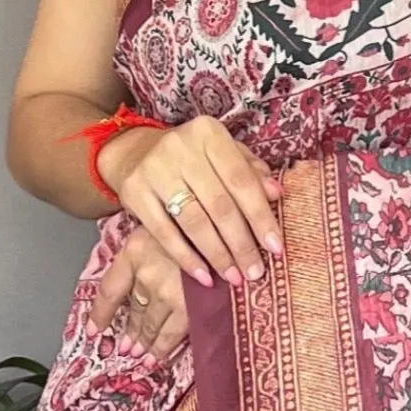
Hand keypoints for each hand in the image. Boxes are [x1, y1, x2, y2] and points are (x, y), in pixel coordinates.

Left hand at [93, 221, 192, 363]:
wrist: (226, 228)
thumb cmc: (198, 221)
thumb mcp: (165, 224)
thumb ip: (151, 246)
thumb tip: (144, 269)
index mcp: (135, 250)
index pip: (109, 289)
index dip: (100, 313)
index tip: (93, 330)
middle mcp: (146, 274)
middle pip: (133, 308)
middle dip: (130, 330)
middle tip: (126, 346)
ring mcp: (167, 293)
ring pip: (151, 323)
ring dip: (144, 341)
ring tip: (139, 354)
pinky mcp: (189, 307)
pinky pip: (171, 333)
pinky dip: (162, 348)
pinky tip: (156, 358)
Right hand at [97, 113, 283, 285]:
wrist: (136, 154)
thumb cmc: (193, 158)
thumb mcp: (223, 155)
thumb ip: (251, 172)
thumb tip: (276, 194)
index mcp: (209, 133)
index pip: (241, 180)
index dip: (260, 216)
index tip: (276, 247)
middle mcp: (180, 147)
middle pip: (219, 205)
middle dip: (241, 244)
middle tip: (255, 272)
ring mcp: (154, 170)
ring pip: (194, 221)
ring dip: (217, 255)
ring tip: (234, 277)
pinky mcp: (134, 192)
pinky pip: (164, 233)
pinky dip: (186, 258)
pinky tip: (203, 276)